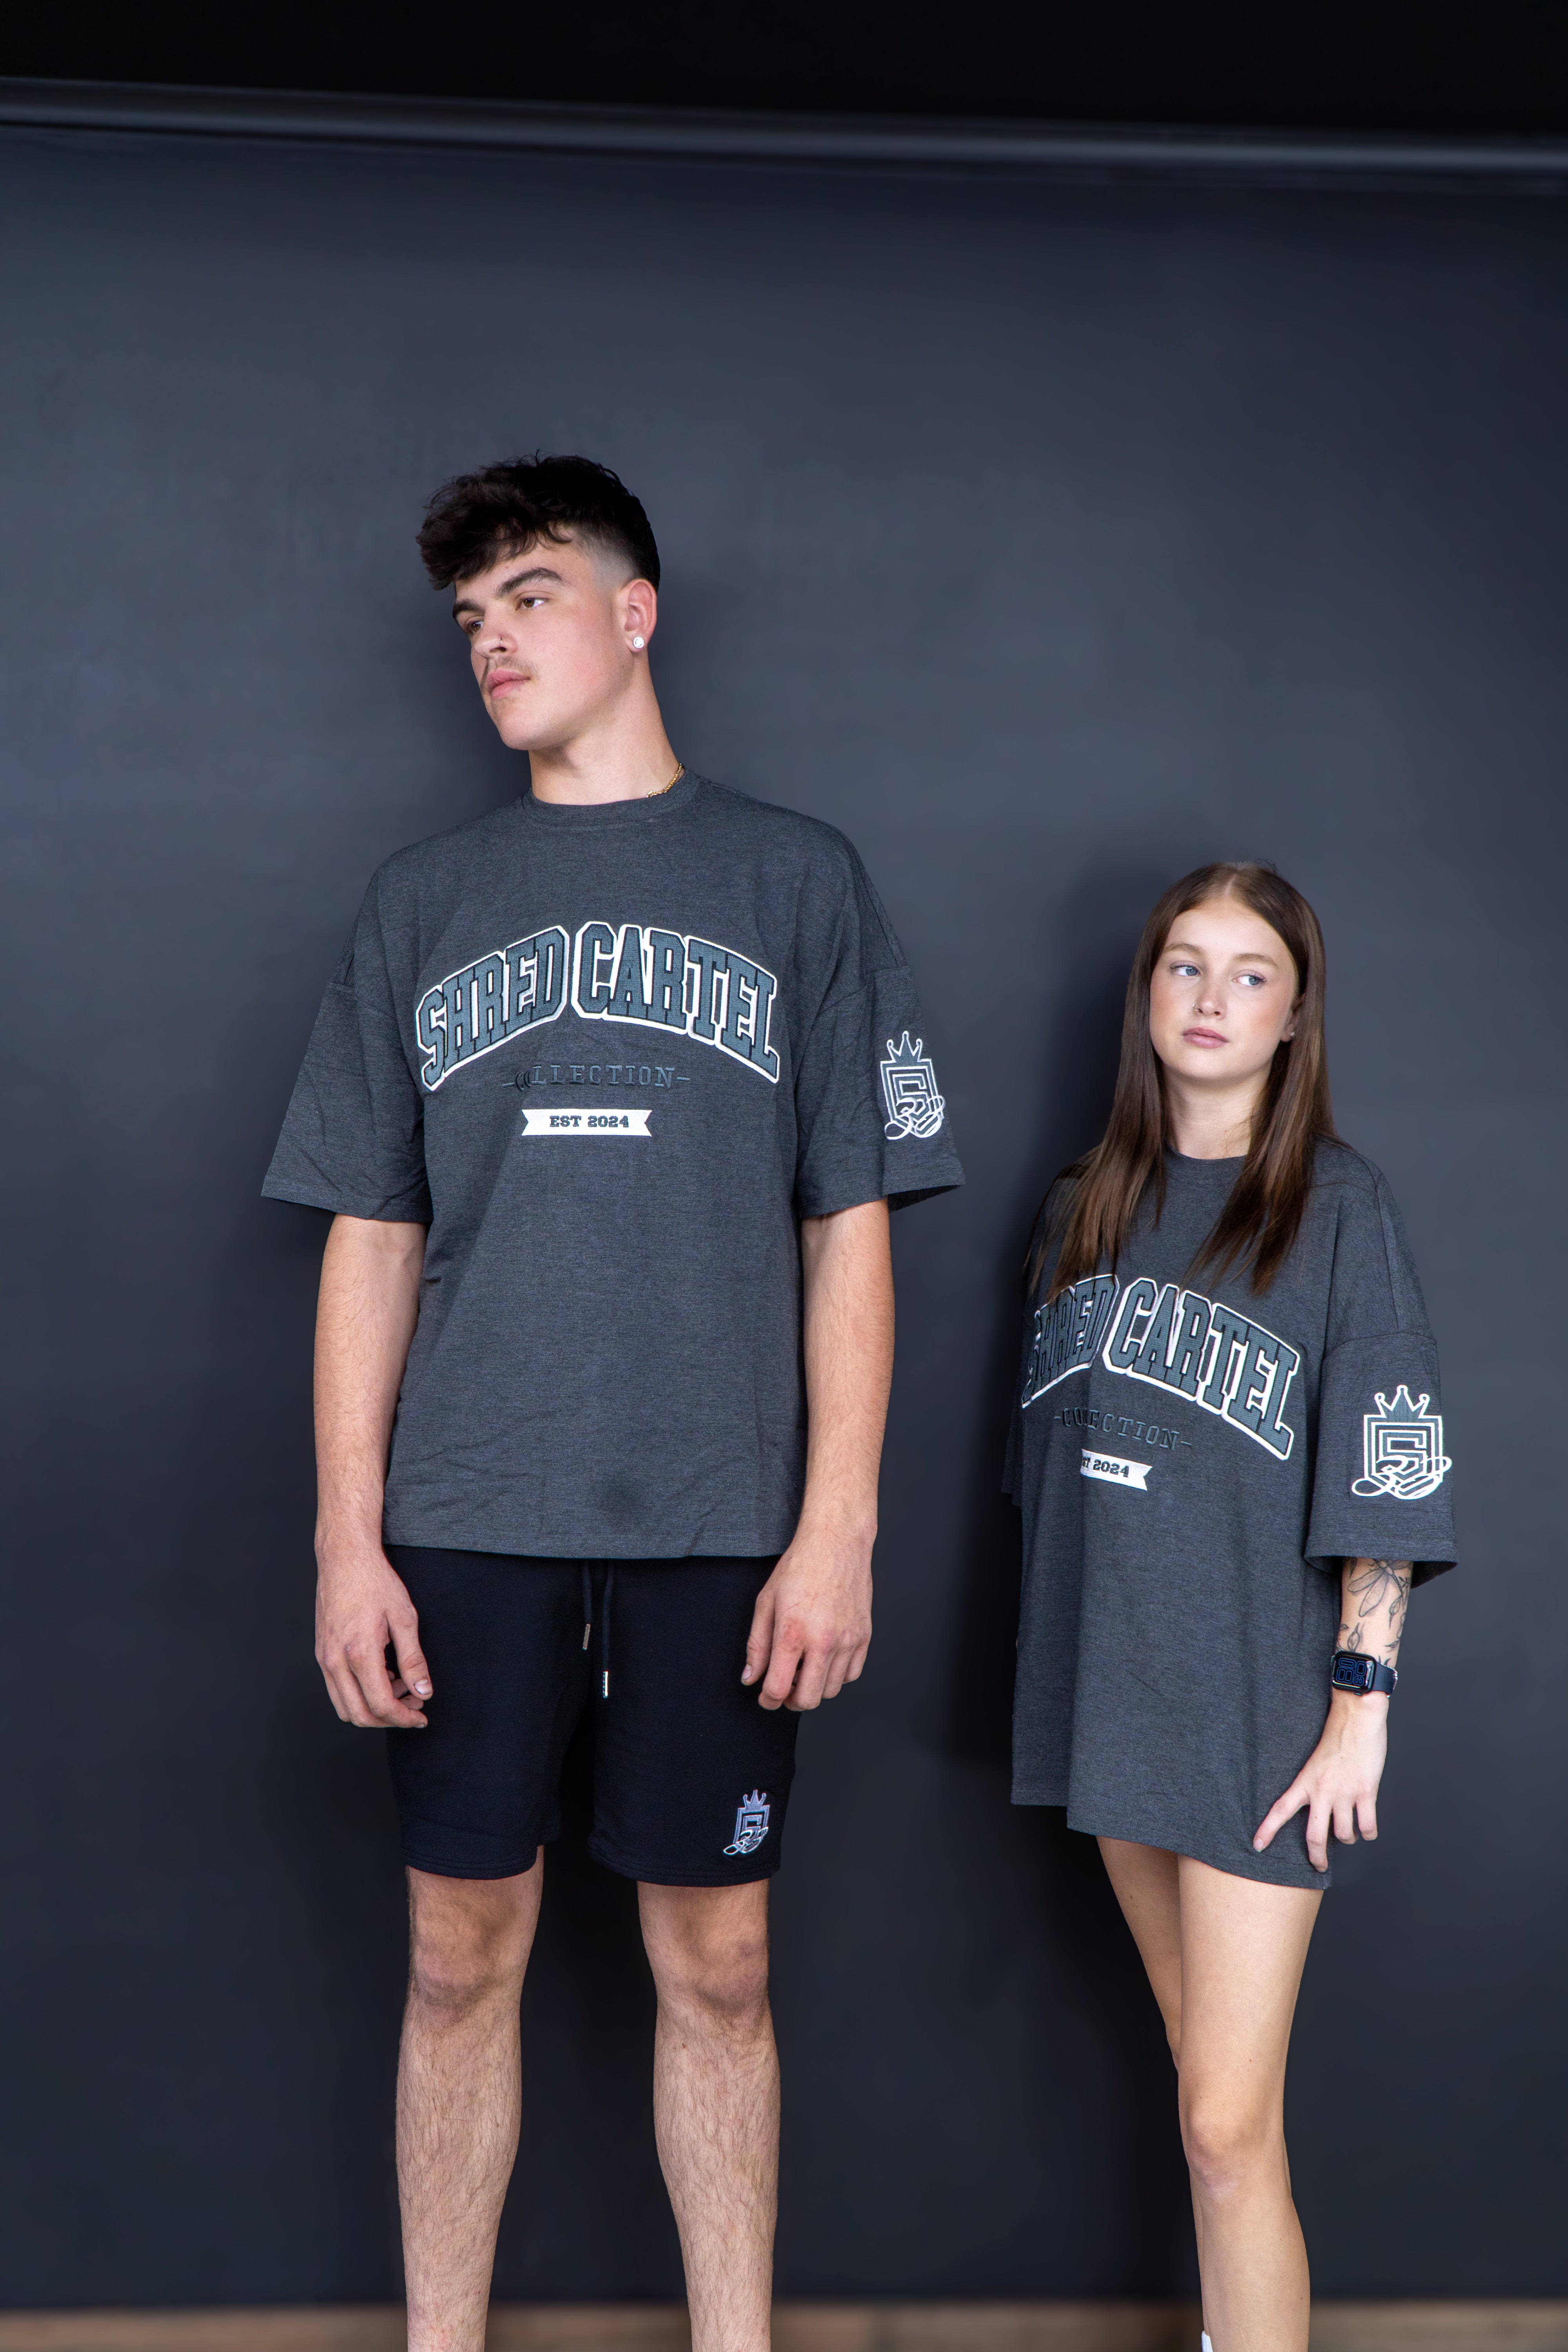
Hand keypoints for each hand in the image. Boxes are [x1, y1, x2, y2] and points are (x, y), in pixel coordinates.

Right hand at [315, 1544, 431, 1729]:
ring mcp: (324, 1658)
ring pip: (345, 1707)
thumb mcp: (405, 1618)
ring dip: (373, 1709)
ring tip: (401, 1688)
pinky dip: (360, 1694)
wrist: (345, 1557)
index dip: (404, 1718)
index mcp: (359, 1652)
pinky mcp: (322, 1652)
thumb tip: (423, 1692)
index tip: (422, 1717)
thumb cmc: (376, 1582)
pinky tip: (382, 1676)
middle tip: (414, 1704)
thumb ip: (414, 1659)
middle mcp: (335, 1660)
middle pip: (360, 1715)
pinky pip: (337, 1689)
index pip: (381, 1705)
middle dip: (390, 1719)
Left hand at [742, 1523, 872, 1711]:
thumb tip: (750, 1678)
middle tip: (784, 1687)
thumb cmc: (799, 1567)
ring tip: (804, 1667)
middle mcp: (823, 1641)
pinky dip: (836, 1676)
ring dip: (814, 1687)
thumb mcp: (766, 1602)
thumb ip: (757, 1645)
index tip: (765, 1697)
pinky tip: (824, 1659)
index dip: (767, 1700)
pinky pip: (851, 1675)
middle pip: (808, 1699)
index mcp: (792, 1632)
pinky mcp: (864, 1636)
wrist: (836, 1543)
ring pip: (830, 1690)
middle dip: (791, 1701)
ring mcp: (847, 1640)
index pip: (778, 1688)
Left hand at [1254, 1691, 1388, 1871]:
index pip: (1280, 1810)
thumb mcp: (1315, 1763)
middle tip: (1318, 1866)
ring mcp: (1345, 1793)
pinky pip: (1368, 1826)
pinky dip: (1368, 1833)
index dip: (1268, 1830)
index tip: (1257, 1846)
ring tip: (1350, 1834)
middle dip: (1316, 1857)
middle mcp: (1322, 1791)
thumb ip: (1314, 1785)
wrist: (1356, 1718)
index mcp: (1305, 1782)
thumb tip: (1320, 1808)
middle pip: (1314, 1836)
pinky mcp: (1366, 1792)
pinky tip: (1367, 1830)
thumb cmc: (1336, 1736)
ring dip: (1348, 1839)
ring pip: (1345, 1834)